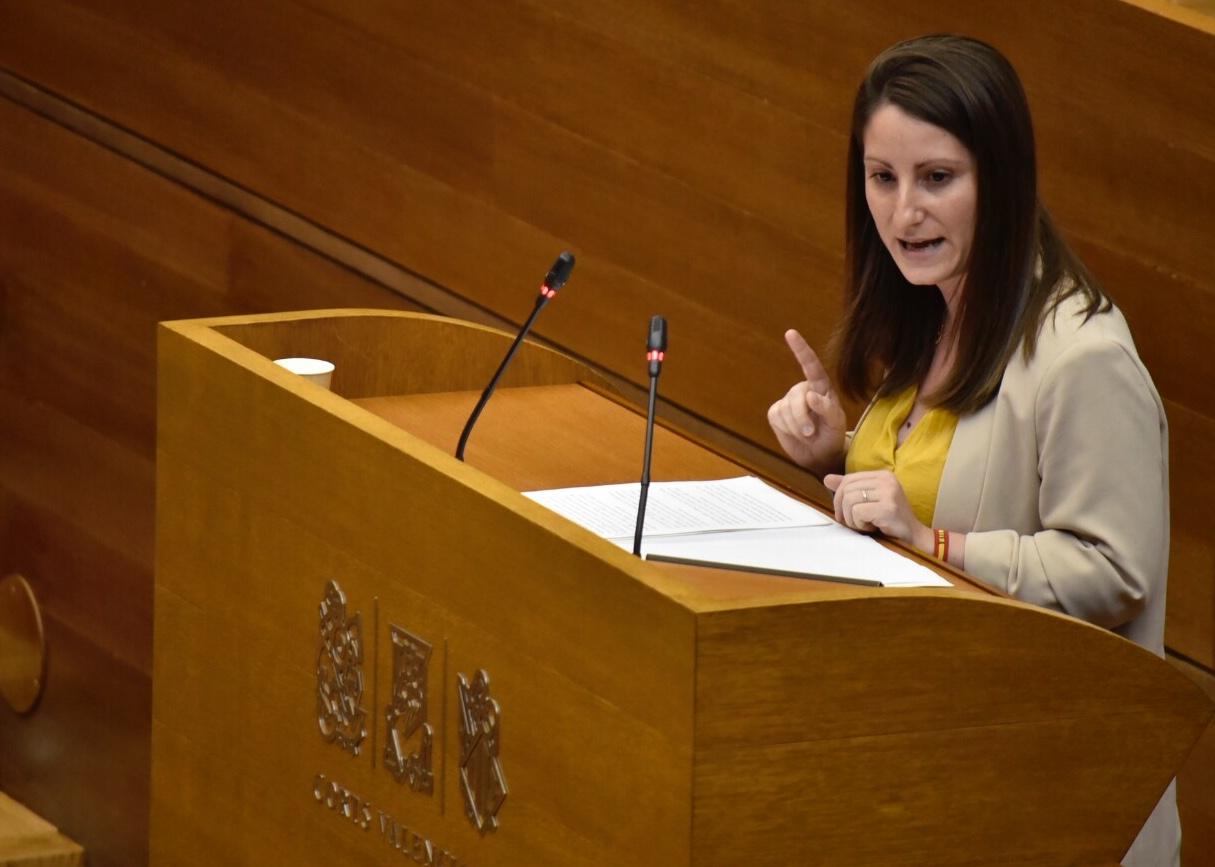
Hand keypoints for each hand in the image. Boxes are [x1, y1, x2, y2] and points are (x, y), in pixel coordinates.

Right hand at [766, 329, 846, 475]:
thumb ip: (827, 409)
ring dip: (797, 428)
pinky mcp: (776, 413)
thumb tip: (811, 396)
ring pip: (786, 410)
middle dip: (802, 419)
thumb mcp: (836, 424)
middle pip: (796, 398)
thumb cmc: (831, 435)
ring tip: (808, 435)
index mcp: (821, 387)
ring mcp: (787, 400)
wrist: (818, 454)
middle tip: (812, 434)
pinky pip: (777, 418)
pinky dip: (787, 430)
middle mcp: (803, 389)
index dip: (800, 349)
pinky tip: (795, 433)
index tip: (790, 333)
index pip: (811, 365)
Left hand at [822, 470, 933, 552]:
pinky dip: (859, 524)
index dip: (839, 497)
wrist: (913, 535)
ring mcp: (888, 493)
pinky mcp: (887, 508)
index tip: (843, 512)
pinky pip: (857, 512)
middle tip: (852, 522)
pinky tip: (871, 527)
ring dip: (851, 519)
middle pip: (846, 489)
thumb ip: (849, 488)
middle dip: (843, 510)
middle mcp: (886, 480)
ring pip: (849, 500)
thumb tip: (827, 479)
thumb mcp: (869, 500)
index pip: (849, 479)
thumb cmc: (889, 519)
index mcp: (882, 475)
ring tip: (864, 524)